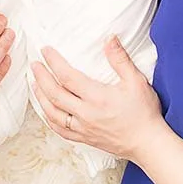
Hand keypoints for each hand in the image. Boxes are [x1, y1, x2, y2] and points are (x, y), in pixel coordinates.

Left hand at [31, 36, 165, 160]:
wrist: (148, 144)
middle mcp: (85, 114)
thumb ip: (120, 59)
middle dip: (41, 77)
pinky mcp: (84, 138)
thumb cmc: (144, 113)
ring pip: (53, 113)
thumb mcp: (136, 81)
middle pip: (54, 94)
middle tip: (34, 64)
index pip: (67, 76)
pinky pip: (60, 130)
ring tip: (35, 84)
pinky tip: (46, 110)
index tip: (46, 51)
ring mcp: (83, 128)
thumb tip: (109, 39)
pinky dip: (49, 118)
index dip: (53, 62)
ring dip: (40, 97)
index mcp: (97, 97)